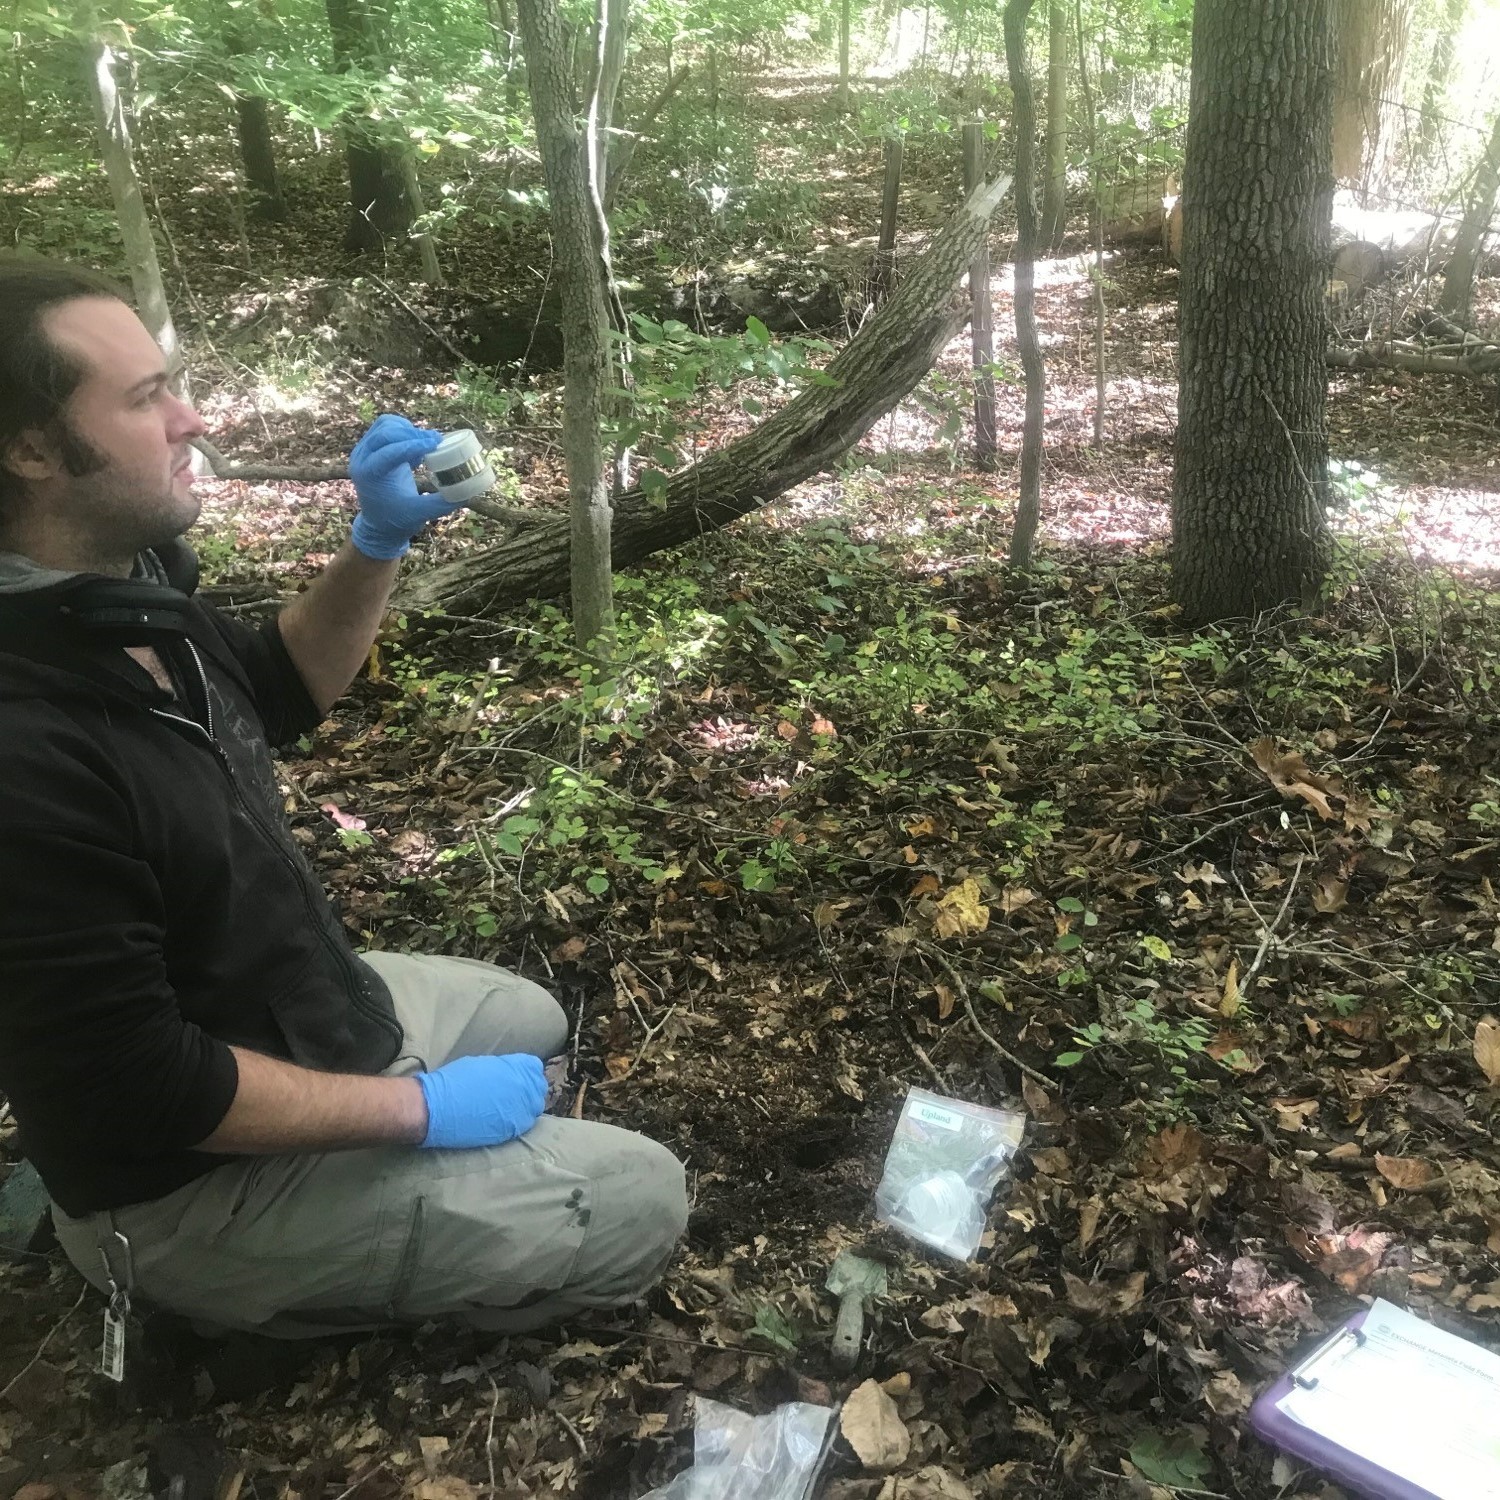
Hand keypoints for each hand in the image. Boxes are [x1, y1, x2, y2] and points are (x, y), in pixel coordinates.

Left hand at [348, 413, 448, 560]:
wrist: (379, 525)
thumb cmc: (397, 520)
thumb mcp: (420, 514)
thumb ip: (442, 503)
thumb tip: (468, 492)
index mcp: (369, 474)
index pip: (390, 451)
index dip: (415, 444)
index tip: (436, 442)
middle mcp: (361, 458)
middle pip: (386, 432)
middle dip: (413, 434)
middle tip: (436, 441)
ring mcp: (363, 450)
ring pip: (386, 424)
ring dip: (408, 429)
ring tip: (426, 444)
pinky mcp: (370, 446)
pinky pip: (386, 427)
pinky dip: (404, 430)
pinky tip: (416, 446)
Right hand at [413, 1053, 546, 1149]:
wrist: (438, 1107)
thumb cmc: (454, 1080)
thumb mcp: (482, 1065)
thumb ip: (503, 1069)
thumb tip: (509, 1074)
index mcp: (516, 1068)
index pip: (534, 1068)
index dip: (526, 1073)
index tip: (518, 1078)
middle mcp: (523, 1088)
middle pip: (539, 1088)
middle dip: (529, 1090)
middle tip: (515, 1095)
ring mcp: (520, 1110)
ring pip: (535, 1108)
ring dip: (526, 1107)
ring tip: (510, 1109)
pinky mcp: (512, 1129)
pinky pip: (525, 1124)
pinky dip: (518, 1121)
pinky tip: (505, 1121)